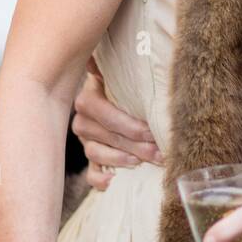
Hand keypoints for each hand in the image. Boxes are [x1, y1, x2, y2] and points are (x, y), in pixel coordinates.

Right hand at [72, 57, 162, 189]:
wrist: (114, 97)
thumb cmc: (123, 84)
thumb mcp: (118, 73)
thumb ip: (109, 65)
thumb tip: (97, 59)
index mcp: (88, 99)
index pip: (107, 116)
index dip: (131, 126)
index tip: (153, 131)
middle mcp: (82, 121)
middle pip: (107, 137)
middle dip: (136, 146)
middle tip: (159, 152)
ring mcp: (86, 142)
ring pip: (97, 154)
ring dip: (121, 160)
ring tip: (141, 163)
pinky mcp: (91, 161)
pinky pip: (90, 174)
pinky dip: (99, 180)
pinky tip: (112, 182)